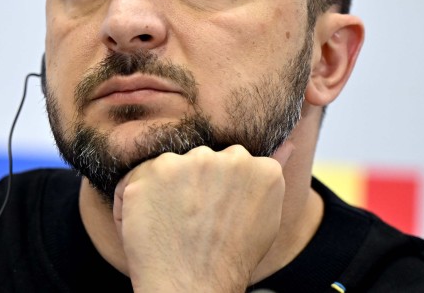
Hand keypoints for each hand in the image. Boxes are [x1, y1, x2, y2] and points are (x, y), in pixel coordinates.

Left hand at [112, 143, 291, 292]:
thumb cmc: (229, 259)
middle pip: (201, 160)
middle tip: (192, 222)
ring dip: (164, 190)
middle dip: (192, 184)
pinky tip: (149, 224)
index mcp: (260, 168)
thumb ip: (268, 175)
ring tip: (171, 225)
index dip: (218, 189)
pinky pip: (136, 177)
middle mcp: (226, 158)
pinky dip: (136, 199)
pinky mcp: (151, 170)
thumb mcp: (265, 218)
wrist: (192, 287)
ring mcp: (188, 161)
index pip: (231, 161)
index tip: (215, 214)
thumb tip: (288, 145)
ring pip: (169, 166)